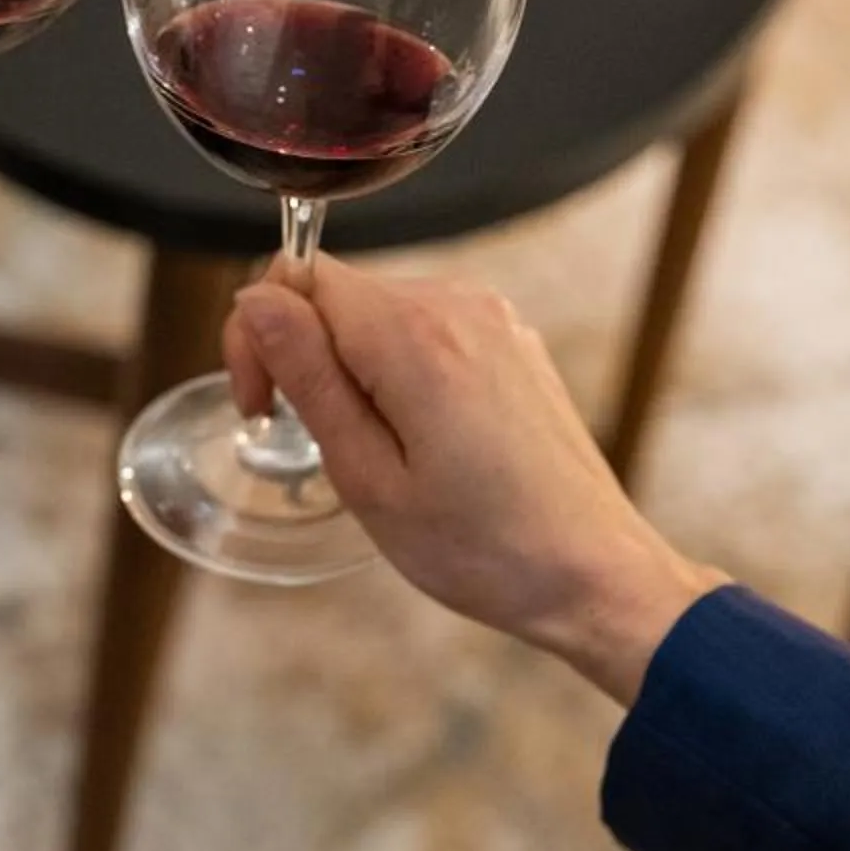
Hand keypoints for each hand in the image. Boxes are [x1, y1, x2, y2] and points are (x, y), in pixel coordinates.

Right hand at [226, 260, 721, 702]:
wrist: (594, 574)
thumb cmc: (484, 547)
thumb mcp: (367, 476)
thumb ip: (307, 376)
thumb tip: (255, 299)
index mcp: (413, 335)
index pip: (296, 276)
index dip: (258, 335)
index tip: (266, 407)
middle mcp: (457, 305)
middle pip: (336, 293)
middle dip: (305, 357)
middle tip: (324, 448)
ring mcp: (492, 319)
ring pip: (378, 314)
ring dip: (354, 370)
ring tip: (381, 455)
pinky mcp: (512, 342)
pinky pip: (425, 332)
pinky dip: (400, 373)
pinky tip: (424, 441)